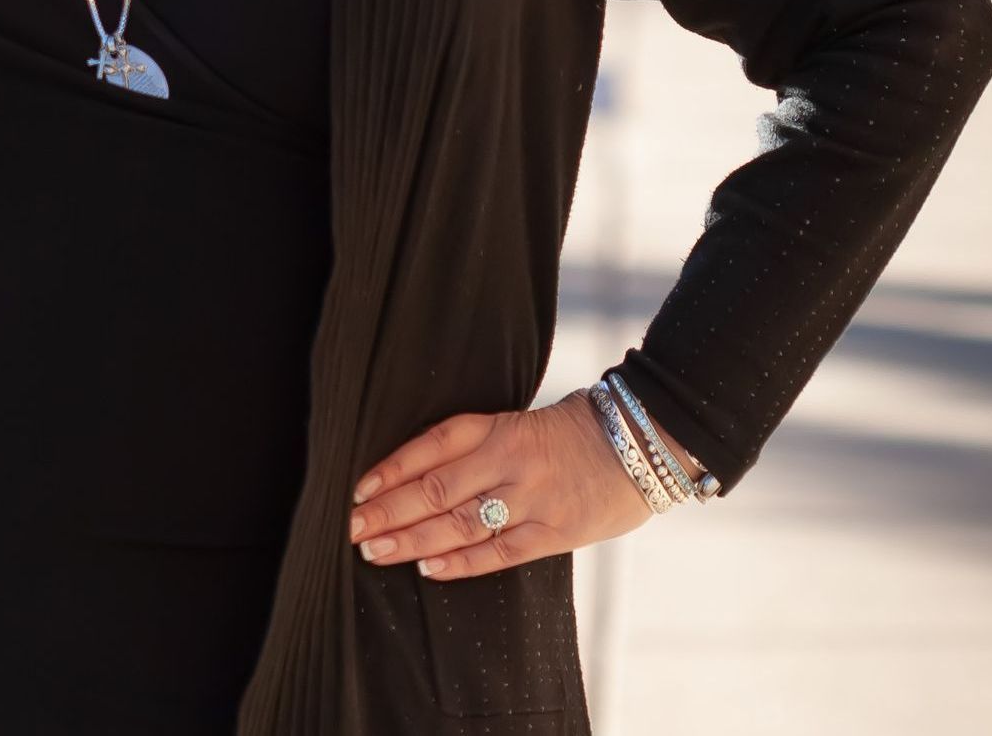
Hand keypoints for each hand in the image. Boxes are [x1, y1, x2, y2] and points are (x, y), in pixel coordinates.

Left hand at [346, 392, 653, 580]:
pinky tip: (428, 569)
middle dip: (389, 511)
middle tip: (351, 528)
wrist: (640, 446)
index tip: (356, 489)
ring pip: (459, 523)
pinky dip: (461, 563)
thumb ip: (475, 445)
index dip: (390, 469)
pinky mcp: (554, 533)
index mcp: (496, 427)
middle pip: (435, 489)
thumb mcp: (517, 422)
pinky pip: (500, 552)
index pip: (430, 447)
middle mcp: (508, 462)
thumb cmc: (569, 432)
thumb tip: (415, 469)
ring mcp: (531, 500)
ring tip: (375, 550)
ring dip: (412, 540)